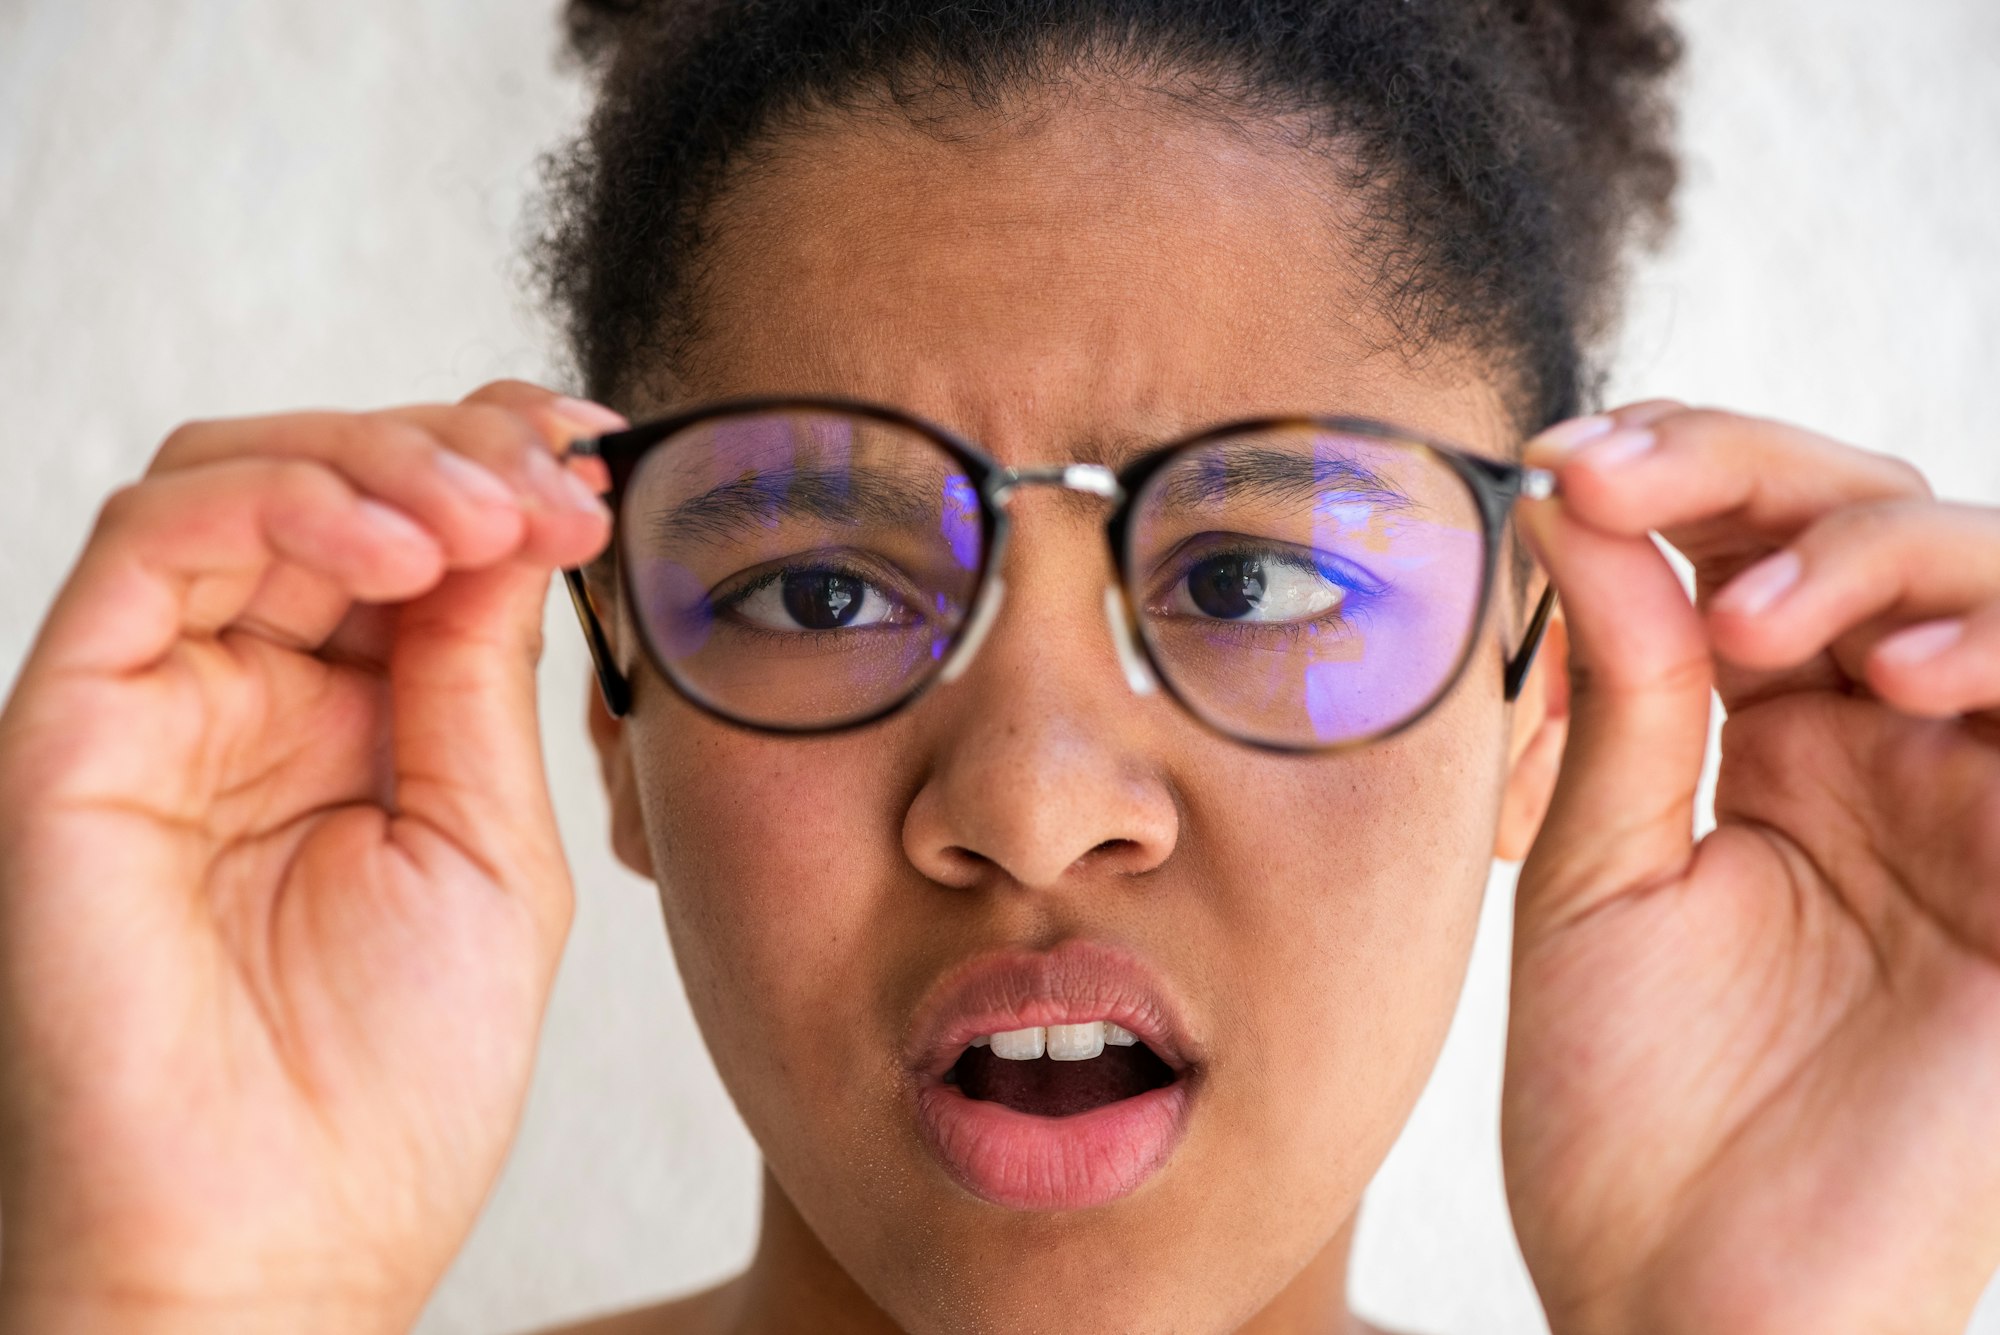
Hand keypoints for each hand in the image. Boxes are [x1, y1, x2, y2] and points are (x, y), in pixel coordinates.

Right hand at [0, 383, 620, 1332]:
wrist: (280, 1246)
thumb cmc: (390, 1086)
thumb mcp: (487, 844)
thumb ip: (480, 677)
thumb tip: (518, 515)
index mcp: (353, 726)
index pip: (410, 536)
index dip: (498, 464)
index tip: (602, 451)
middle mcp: (247, 697)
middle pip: (329, 483)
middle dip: (459, 450)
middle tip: (562, 477)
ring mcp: (157, 702)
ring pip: (237, 480)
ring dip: (385, 463)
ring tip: (495, 510)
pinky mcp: (74, 723)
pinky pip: (154, 543)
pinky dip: (284, 502)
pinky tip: (407, 547)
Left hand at [1502, 404, 1999, 1334]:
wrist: (1685, 1309)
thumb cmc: (1629, 1117)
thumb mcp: (1599, 877)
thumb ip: (1623, 697)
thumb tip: (1579, 508)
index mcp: (1778, 746)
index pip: (1759, 548)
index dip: (1677, 475)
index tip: (1559, 461)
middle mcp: (1894, 755)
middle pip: (1879, 524)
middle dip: (1755, 474)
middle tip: (1622, 479)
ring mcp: (1987, 811)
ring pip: (1999, 585)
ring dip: (1886, 552)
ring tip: (1753, 617)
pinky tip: (1899, 679)